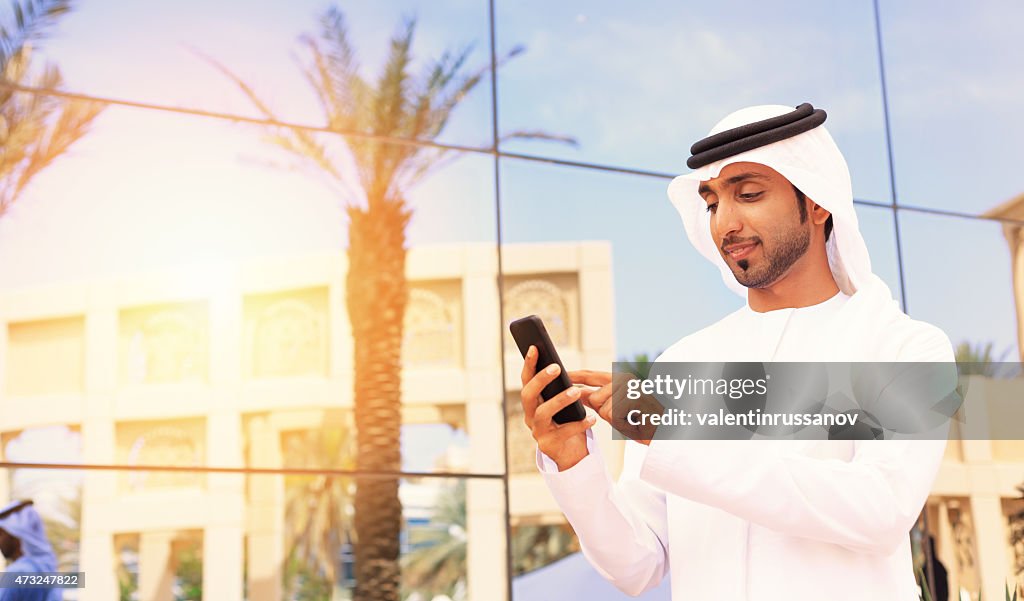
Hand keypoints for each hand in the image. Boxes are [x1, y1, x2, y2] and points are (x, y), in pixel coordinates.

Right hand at [520, 346, 596, 470]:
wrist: (569, 452)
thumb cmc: (566, 421)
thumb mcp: (561, 403)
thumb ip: (558, 388)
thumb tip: (559, 366)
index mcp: (532, 402)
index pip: (526, 380)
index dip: (528, 364)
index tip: (535, 347)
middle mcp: (530, 415)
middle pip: (528, 394)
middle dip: (541, 380)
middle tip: (557, 368)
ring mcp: (537, 431)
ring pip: (543, 413)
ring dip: (559, 400)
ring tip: (576, 392)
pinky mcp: (548, 444)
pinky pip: (563, 432)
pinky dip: (579, 424)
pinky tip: (592, 418)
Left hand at [571, 370, 661, 444]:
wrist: (664, 433)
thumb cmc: (639, 421)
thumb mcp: (614, 408)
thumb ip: (596, 398)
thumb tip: (575, 392)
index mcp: (619, 378)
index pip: (590, 375)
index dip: (574, 376)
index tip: (559, 375)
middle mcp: (624, 379)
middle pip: (593, 397)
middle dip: (602, 411)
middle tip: (624, 415)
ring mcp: (629, 388)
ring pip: (603, 409)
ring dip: (615, 420)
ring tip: (631, 419)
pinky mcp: (632, 399)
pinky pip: (612, 415)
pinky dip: (621, 424)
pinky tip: (634, 422)